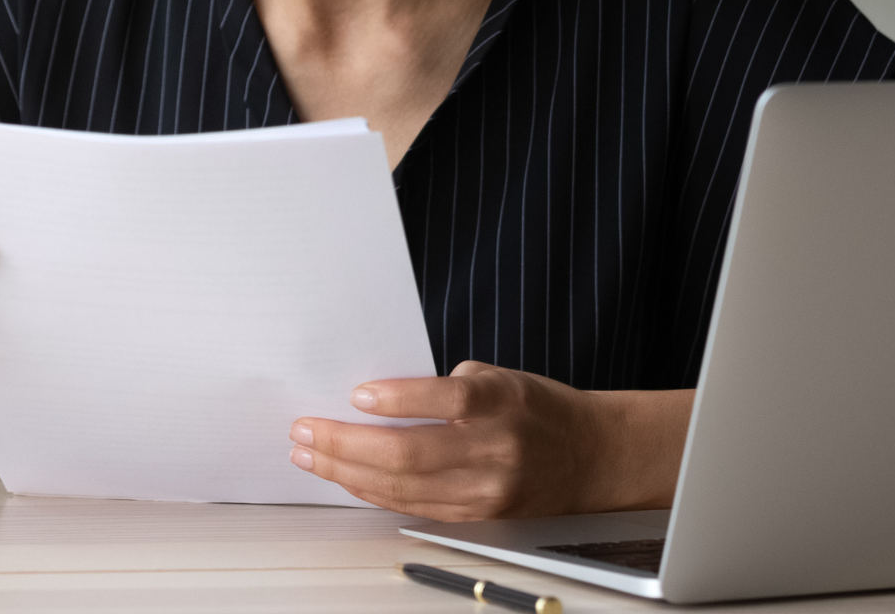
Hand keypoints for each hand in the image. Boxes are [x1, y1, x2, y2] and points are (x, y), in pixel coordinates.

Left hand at [287, 360, 618, 519]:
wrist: (590, 457)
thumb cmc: (536, 408)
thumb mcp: (501, 377)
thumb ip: (449, 386)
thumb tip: (381, 397)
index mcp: (502, 403)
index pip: (446, 400)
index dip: (398, 399)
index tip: (356, 394)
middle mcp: (495, 450)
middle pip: (410, 455)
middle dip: (346, 443)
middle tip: (305, 429)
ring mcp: (487, 491)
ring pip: (404, 488)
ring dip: (346, 472)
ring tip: (309, 455)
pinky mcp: (478, 516)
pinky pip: (414, 507)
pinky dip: (373, 492)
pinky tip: (345, 477)